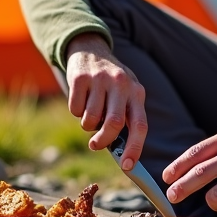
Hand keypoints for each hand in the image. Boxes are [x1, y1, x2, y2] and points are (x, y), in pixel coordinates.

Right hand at [64, 32, 146, 170]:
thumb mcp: (124, 94)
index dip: (135, 148)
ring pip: (91, 119)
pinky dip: (76, 112)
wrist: (90, 50)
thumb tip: (120, 153)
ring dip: (87, 124)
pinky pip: (75, 109)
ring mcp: (100, 79)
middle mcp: (121, 84)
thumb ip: (124, 118)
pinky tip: (81, 99)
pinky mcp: (80, 78)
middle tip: (94, 146)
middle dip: (103, 141)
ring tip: (89, 113)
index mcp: (136, 92)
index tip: (127, 166)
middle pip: (114, 124)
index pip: (140, 125)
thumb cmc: (110, 83)